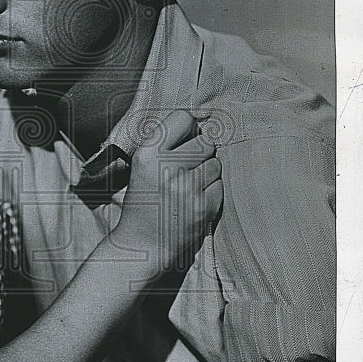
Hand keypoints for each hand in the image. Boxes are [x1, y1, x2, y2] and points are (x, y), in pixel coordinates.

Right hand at [114, 109, 222, 276]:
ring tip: (188, 187)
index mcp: (148, 153)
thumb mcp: (142, 166)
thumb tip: (203, 122)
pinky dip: (211, 192)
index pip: (182, 117)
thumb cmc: (144, 201)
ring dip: (207, 173)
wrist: (142, 244)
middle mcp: (167, 167)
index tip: (186, 138)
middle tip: (186, 169)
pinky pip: (220, 186)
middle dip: (200, 152)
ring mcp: (187, 188)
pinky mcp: (203, 206)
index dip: (188, 128)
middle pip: (205, 141)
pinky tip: (194, 200)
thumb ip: (166, 142)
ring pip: (216, 164)